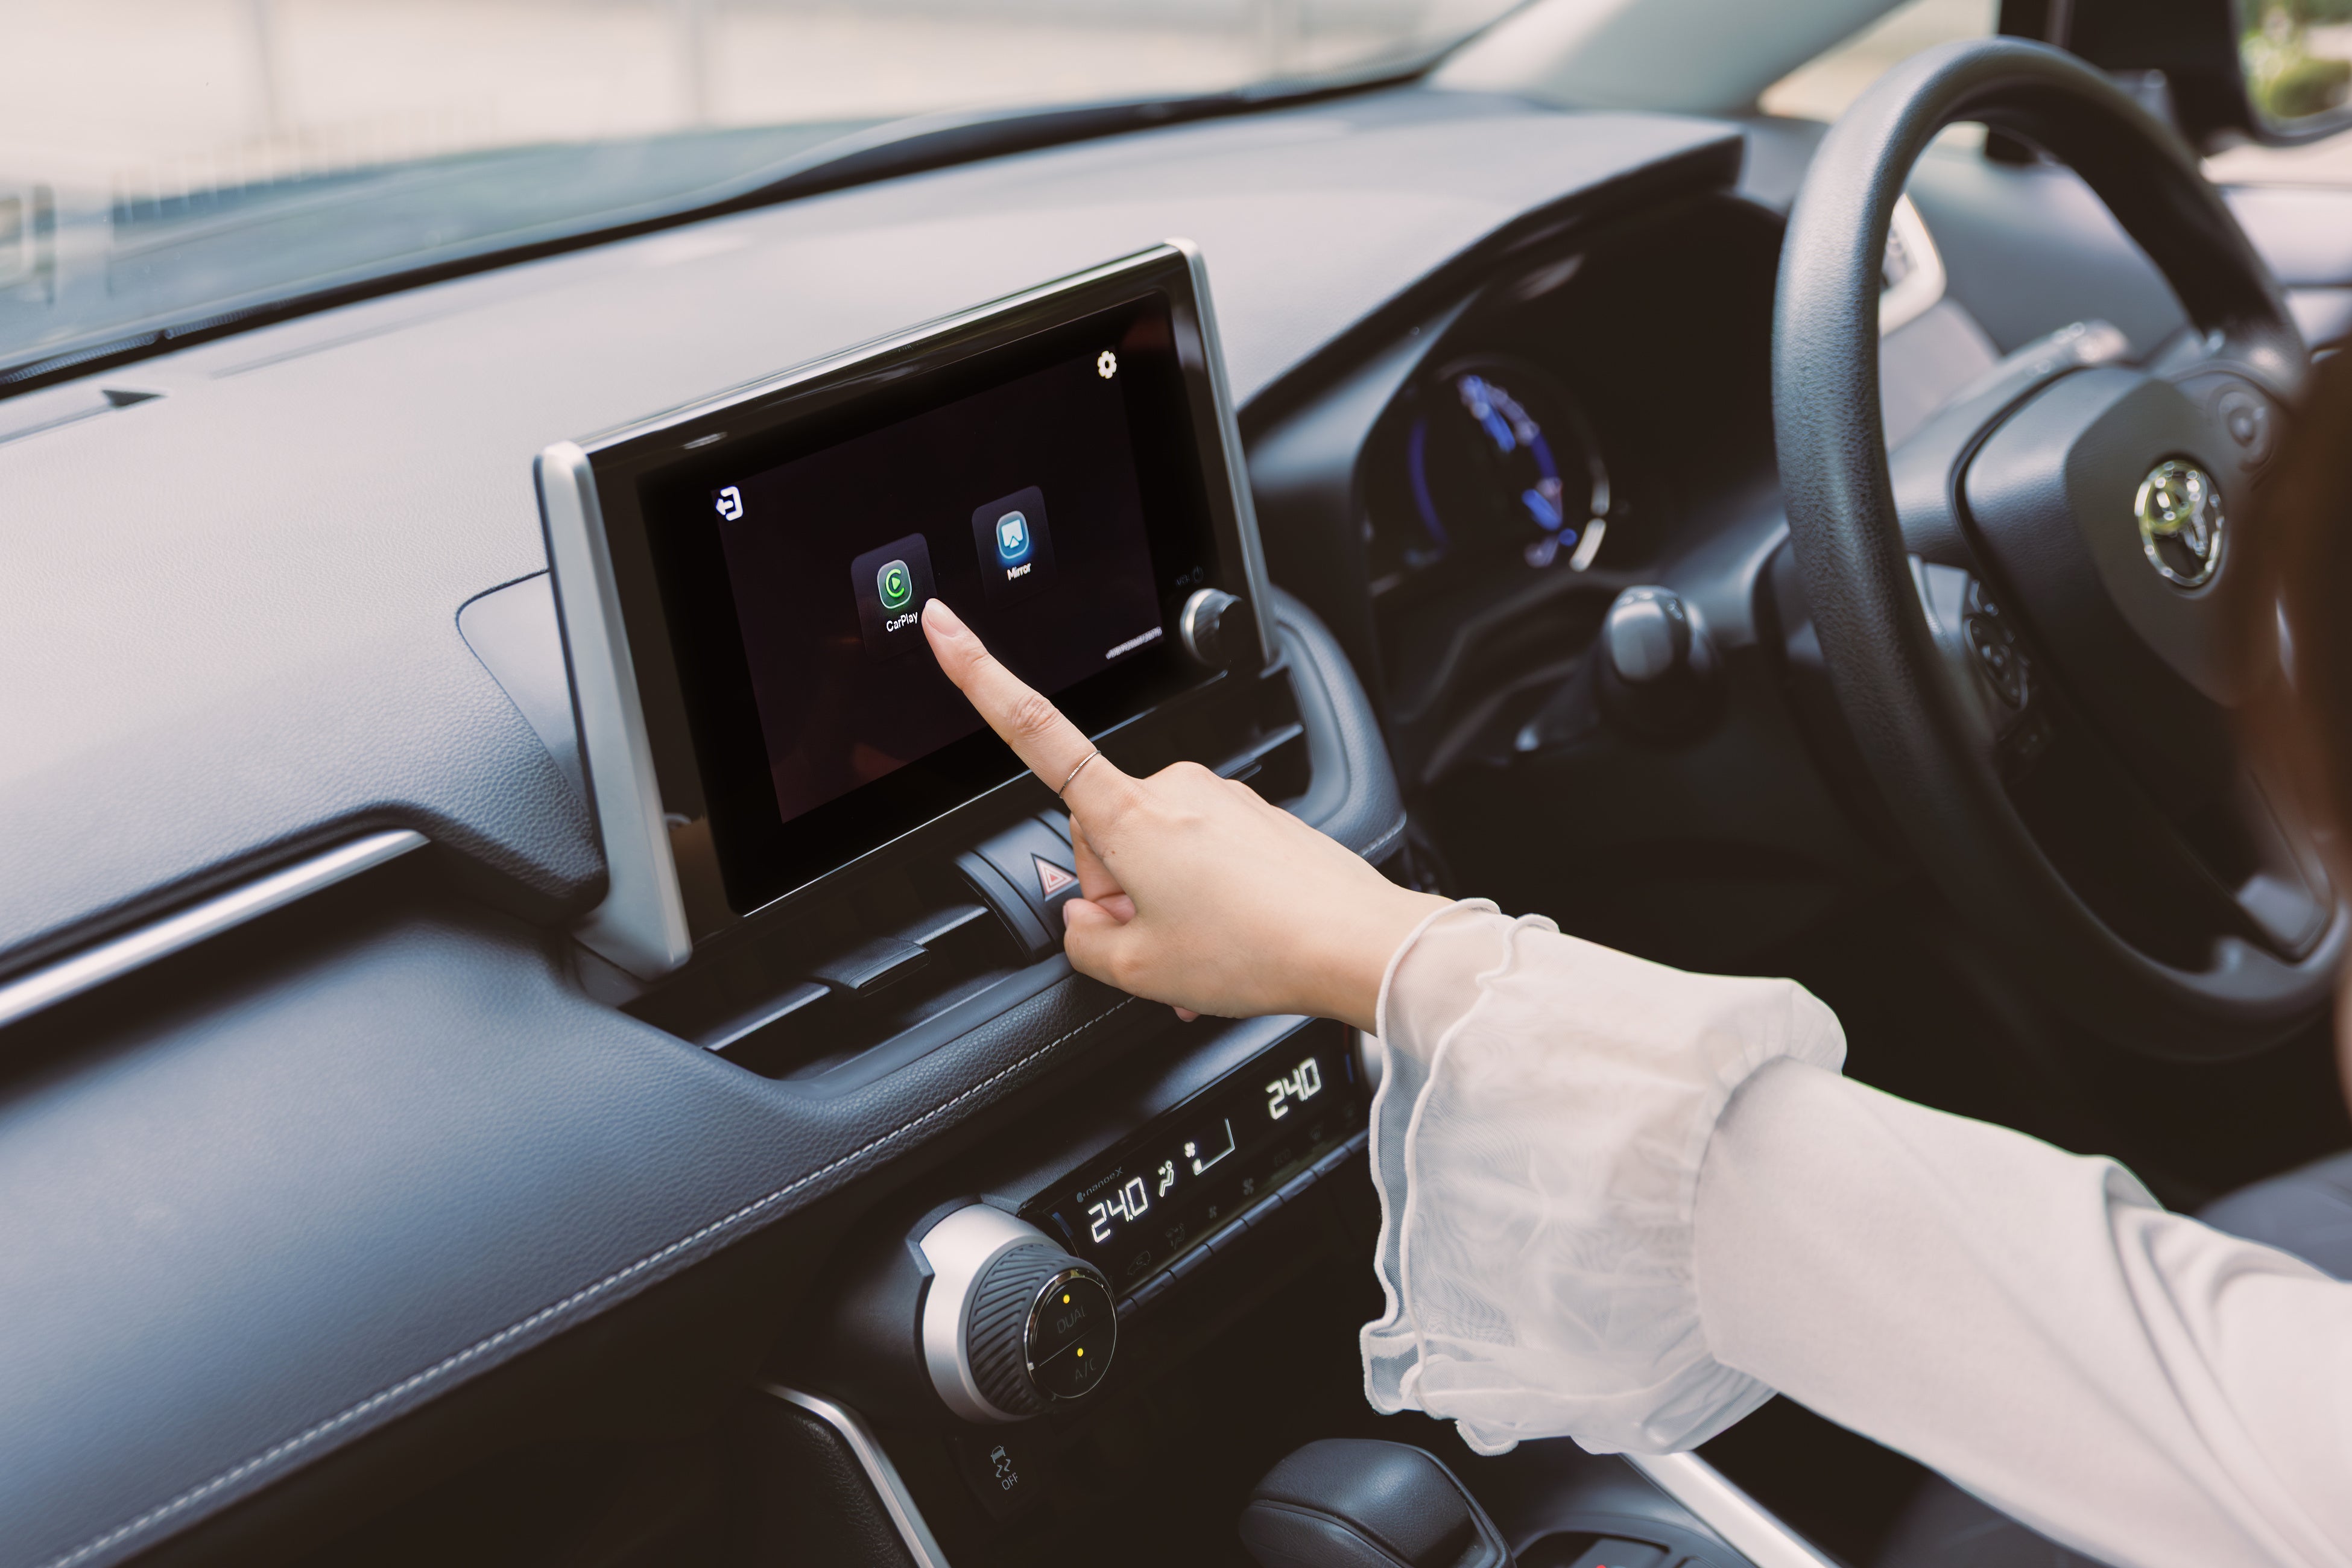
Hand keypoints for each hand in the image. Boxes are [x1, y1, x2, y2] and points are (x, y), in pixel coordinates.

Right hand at [922, 598, 1445, 1031]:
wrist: (1356, 944)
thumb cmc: (1257, 949)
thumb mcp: (1140, 972)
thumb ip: (1085, 944)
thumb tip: (1087, 924)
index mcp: (1128, 813)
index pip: (1031, 730)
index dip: (978, 673)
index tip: (944, 622)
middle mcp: (1171, 788)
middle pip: (1101, 835)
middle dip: (1117, 892)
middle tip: (1157, 945)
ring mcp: (1218, 799)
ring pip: (1154, 850)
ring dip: (1163, 902)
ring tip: (1204, 951)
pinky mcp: (1254, 817)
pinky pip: (1202, 857)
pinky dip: (1203, 902)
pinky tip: (1231, 939)